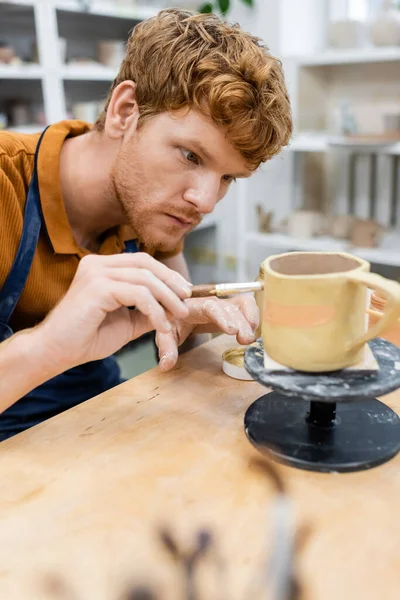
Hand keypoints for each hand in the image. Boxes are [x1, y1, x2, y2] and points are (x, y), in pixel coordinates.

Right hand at [35, 253, 191, 371]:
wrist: (56, 352)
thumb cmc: (86, 338)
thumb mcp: (126, 323)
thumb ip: (146, 313)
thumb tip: (173, 310)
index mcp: (102, 267)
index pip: (142, 261)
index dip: (166, 274)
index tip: (184, 291)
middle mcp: (97, 264)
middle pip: (146, 263)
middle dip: (171, 282)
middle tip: (187, 301)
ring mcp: (96, 273)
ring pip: (144, 278)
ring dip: (167, 298)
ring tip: (178, 316)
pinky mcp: (97, 287)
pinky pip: (138, 294)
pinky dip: (155, 310)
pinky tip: (161, 326)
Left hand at [155, 294, 258, 370]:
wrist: (177, 306)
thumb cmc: (172, 319)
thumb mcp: (165, 333)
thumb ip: (167, 347)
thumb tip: (165, 365)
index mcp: (192, 305)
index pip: (209, 307)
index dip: (222, 317)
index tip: (231, 330)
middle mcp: (211, 301)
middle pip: (229, 307)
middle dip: (240, 322)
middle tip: (246, 339)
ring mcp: (223, 302)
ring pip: (242, 303)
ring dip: (250, 317)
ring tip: (251, 337)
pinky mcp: (231, 306)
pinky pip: (246, 306)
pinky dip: (253, 316)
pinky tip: (254, 331)